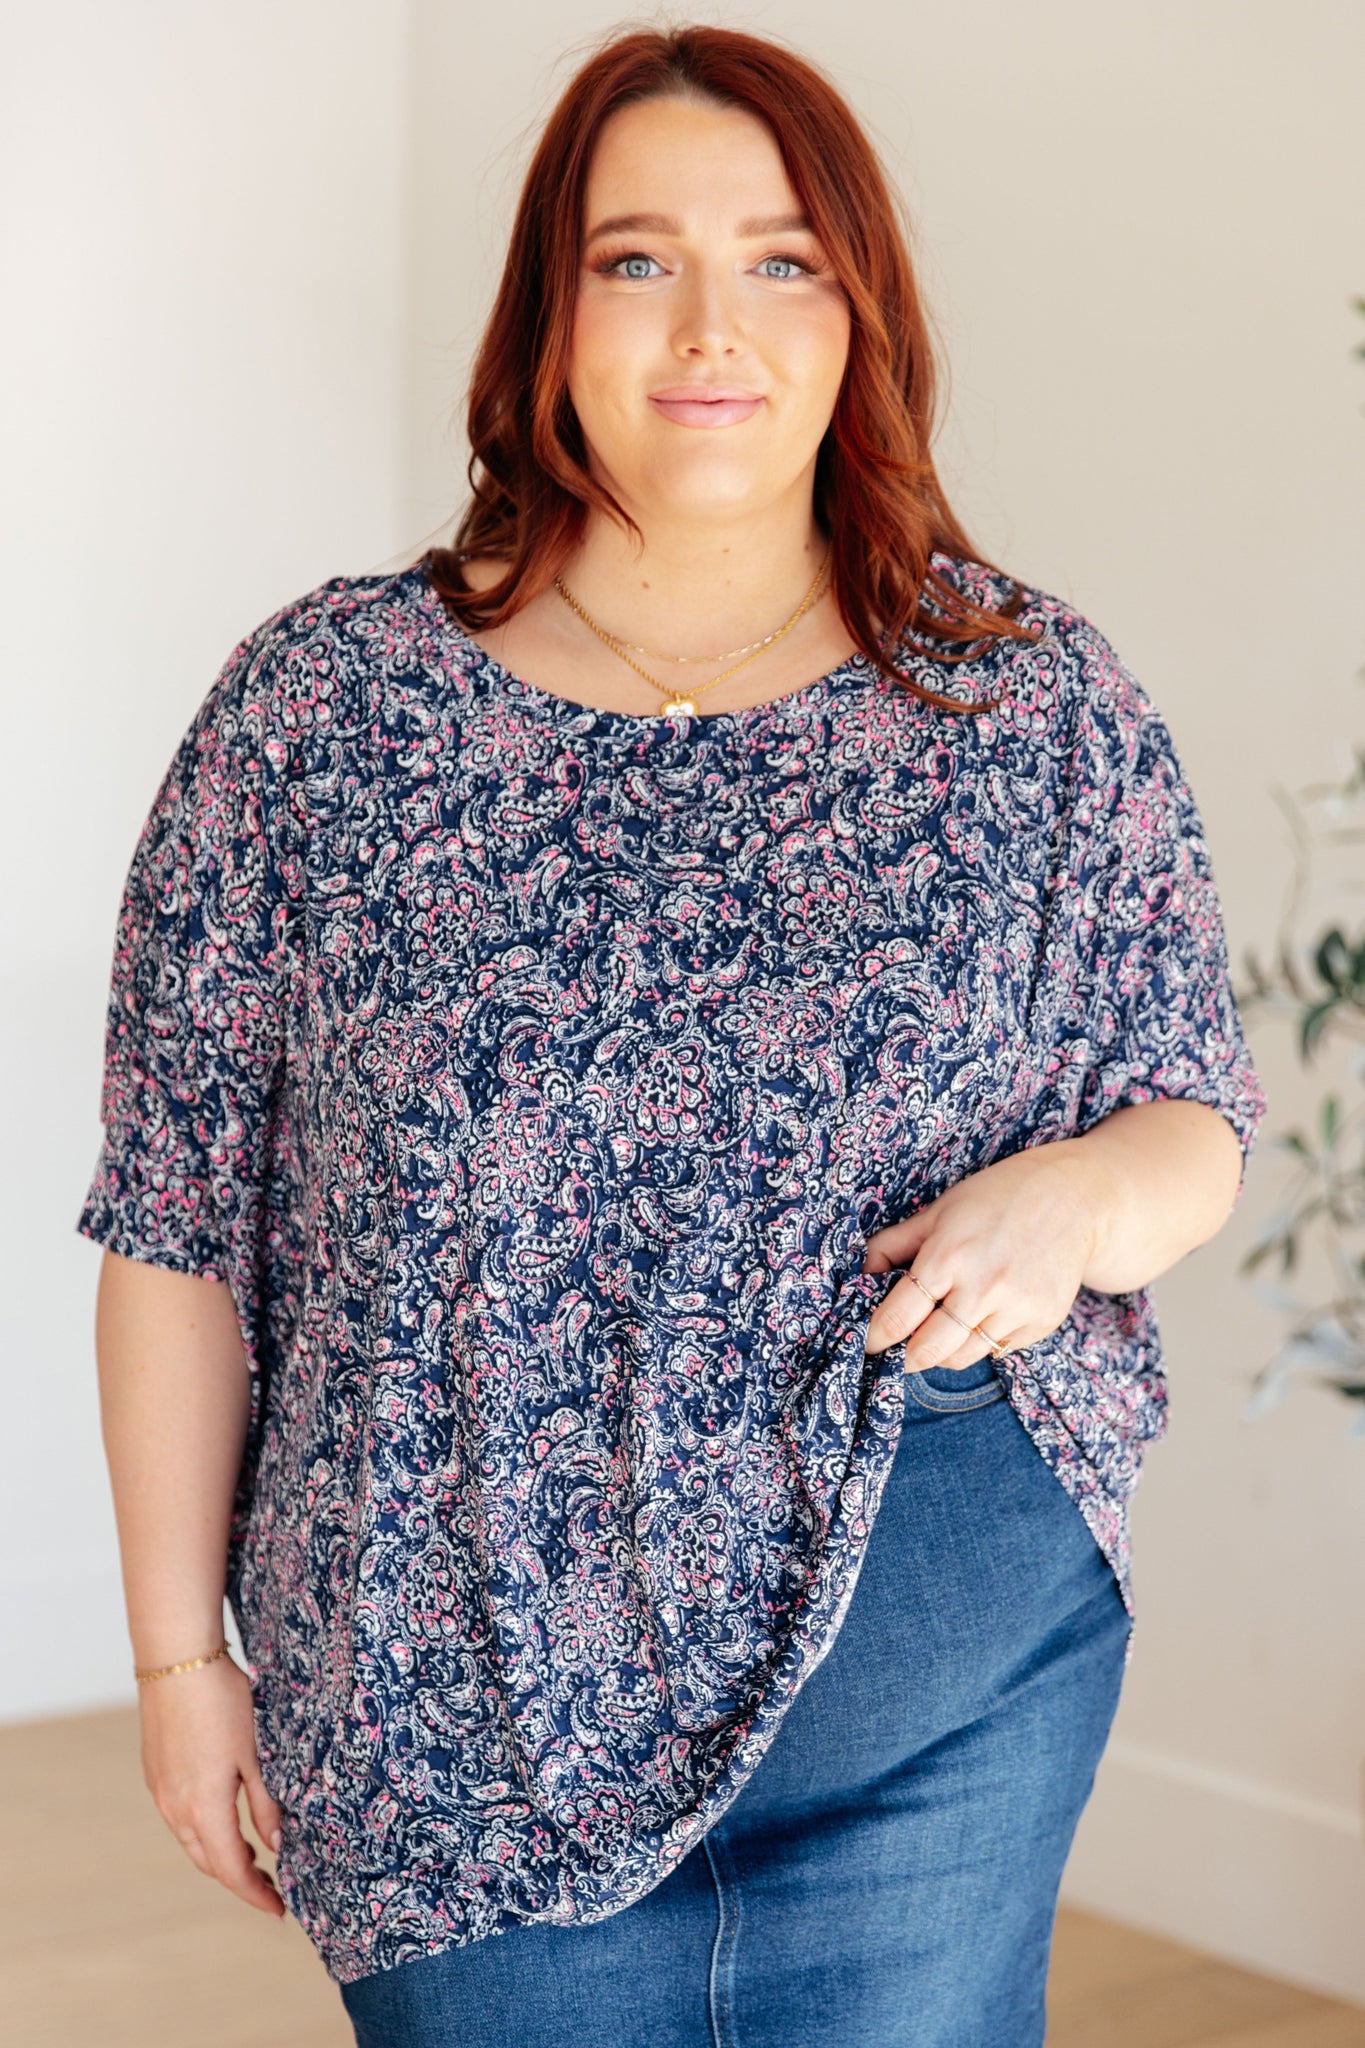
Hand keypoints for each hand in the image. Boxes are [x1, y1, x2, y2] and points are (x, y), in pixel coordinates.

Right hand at [139, 1651, 285, 1916]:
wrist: (177, 1661)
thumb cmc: (221, 1702)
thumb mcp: (255, 1753)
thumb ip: (265, 1803)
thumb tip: (277, 1845)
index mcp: (203, 1809)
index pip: (232, 1870)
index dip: (256, 1895)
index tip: (280, 1909)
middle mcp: (175, 1808)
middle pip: (209, 1862)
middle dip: (240, 1879)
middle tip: (272, 1886)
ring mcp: (162, 1792)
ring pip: (192, 1842)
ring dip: (221, 1856)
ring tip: (254, 1857)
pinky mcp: (157, 1774)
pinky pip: (180, 1819)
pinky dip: (204, 1832)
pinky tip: (224, 1820)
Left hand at [861, 1137, 1103, 1371]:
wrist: (1074, 1200)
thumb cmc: (996, 1200)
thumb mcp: (938, 1211)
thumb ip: (893, 1245)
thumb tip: (860, 1276)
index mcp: (948, 1255)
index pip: (896, 1318)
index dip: (874, 1337)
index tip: (867, 1343)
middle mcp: (983, 1286)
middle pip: (926, 1351)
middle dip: (904, 1356)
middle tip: (896, 1350)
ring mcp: (1016, 1308)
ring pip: (961, 1358)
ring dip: (942, 1352)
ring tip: (940, 1329)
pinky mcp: (1041, 1322)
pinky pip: (996, 1350)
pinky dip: (980, 1341)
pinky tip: (982, 1314)